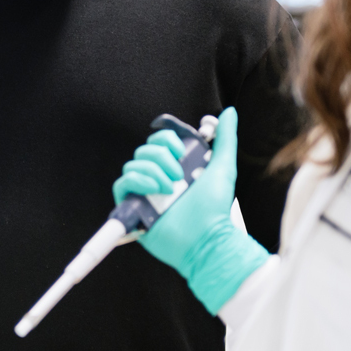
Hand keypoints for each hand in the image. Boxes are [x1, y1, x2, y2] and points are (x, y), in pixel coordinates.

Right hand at [111, 108, 269, 313]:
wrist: (206, 238)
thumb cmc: (215, 208)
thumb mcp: (223, 168)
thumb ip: (226, 139)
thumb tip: (229, 113)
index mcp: (175, 167)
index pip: (158, 141)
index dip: (165, 139)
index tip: (181, 150)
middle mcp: (157, 178)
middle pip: (143, 151)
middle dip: (160, 157)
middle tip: (178, 175)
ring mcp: (144, 193)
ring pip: (132, 165)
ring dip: (152, 172)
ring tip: (170, 189)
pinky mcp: (133, 208)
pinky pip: (122, 184)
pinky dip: (137, 181)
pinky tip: (155, 190)